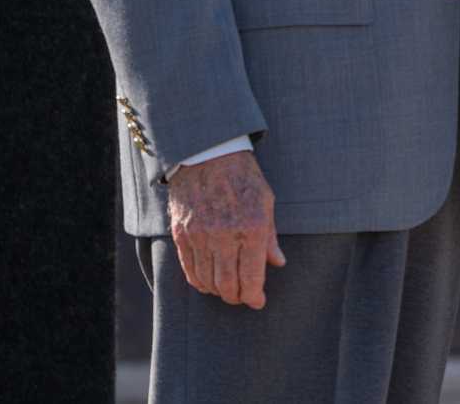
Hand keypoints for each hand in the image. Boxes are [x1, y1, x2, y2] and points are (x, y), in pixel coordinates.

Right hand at [166, 150, 285, 307]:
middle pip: (227, 284)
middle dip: (237, 297)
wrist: (208, 157)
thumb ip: (270, 237)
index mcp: (251, 227)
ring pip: (207, 281)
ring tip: (228, 290)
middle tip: (243, 298)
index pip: (252, 276)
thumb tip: (277, 263)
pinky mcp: (181, 235)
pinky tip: (208, 282)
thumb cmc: (244, 179)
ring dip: (218, 291)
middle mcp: (224, 235)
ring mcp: (200, 236)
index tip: (258, 302)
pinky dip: (199, 282)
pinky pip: (189, 270)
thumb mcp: (266, 203)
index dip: (255, 296)